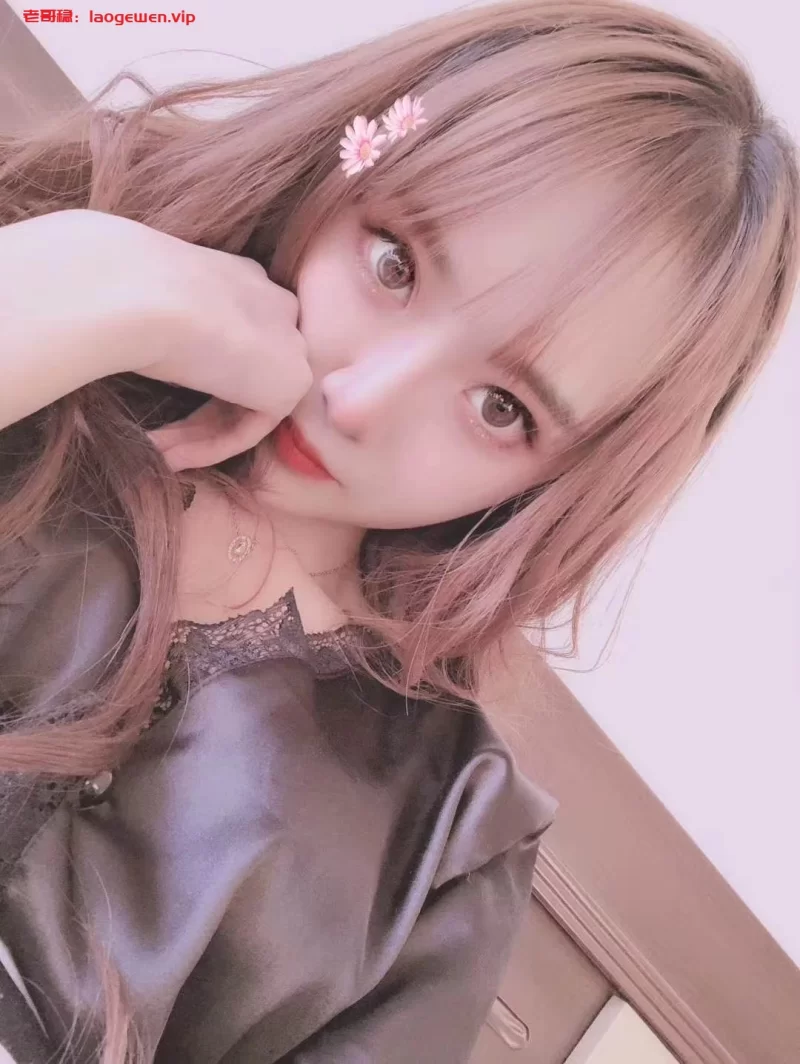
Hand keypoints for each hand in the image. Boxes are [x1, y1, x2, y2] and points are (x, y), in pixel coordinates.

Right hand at [0, 209, 311, 467]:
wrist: (134, 292)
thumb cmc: (124, 290)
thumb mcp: (151, 308)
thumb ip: (175, 332)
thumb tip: (164, 361)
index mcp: (242, 278)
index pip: (231, 339)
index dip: (192, 379)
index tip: (157, 398)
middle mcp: (273, 305)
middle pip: (239, 376)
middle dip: (195, 415)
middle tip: (153, 438)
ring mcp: (290, 341)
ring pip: (244, 404)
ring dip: (195, 435)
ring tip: (155, 453)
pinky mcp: (292, 380)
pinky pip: (251, 428)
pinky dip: (210, 446)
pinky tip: (170, 456)